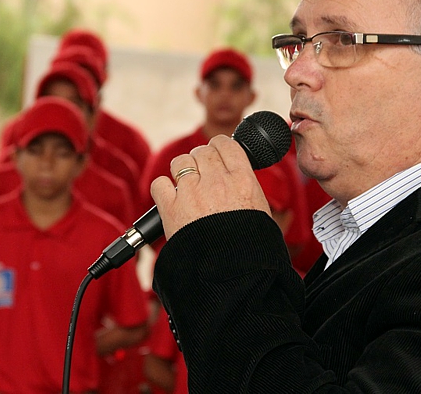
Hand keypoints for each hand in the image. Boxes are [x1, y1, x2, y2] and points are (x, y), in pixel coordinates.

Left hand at [150, 135, 270, 238]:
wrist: (233, 276)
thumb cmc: (251, 249)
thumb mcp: (261, 211)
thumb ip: (245, 187)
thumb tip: (237, 177)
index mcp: (242, 180)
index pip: (227, 144)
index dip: (219, 146)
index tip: (217, 152)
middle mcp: (217, 181)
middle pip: (202, 151)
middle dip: (201, 159)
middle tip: (202, 174)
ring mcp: (191, 192)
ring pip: (180, 162)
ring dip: (182, 170)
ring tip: (187, 186)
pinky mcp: (170, 208)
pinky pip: (159, 183)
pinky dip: (163, 189)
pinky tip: (171, 199)